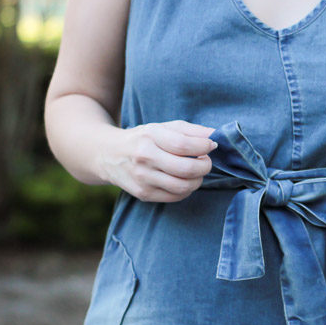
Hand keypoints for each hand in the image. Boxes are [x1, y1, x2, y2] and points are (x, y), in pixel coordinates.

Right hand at [100, 119, 217, 201]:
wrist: (109, 155)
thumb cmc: (143, 139)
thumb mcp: (163, 127)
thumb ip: (191, 131)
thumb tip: (216, 135)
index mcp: (150, 136)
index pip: (184, 145)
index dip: (204, 146)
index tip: (210, 146)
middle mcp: (144, 158)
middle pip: (186, 169)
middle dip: (205, 166)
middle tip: (206, 161)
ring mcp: (143, 178)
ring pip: (183, 187)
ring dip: (198, 180)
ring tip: (196, 172)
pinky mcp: (143, 194)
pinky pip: (175, 197)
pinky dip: (186, 190)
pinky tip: (184, 181)